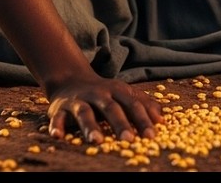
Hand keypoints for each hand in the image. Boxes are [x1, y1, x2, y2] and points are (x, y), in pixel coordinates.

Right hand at [45, 72, 164, 143]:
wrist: (70, 79)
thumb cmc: (104, 94)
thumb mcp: (124, 95)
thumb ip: (144, 105)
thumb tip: (164, 119)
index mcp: (117, 91)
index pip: (133, 104)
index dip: (143, 120)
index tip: (152, 136)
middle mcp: (98, 94)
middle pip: (111, 108)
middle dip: (120, 123)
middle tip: (129, 140)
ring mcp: (79, 100)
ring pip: (85, 112)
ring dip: (90, 126)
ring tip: (96, 141)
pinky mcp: (61, 108)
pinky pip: (58, 117)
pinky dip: (57, 126)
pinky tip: (58, 137)